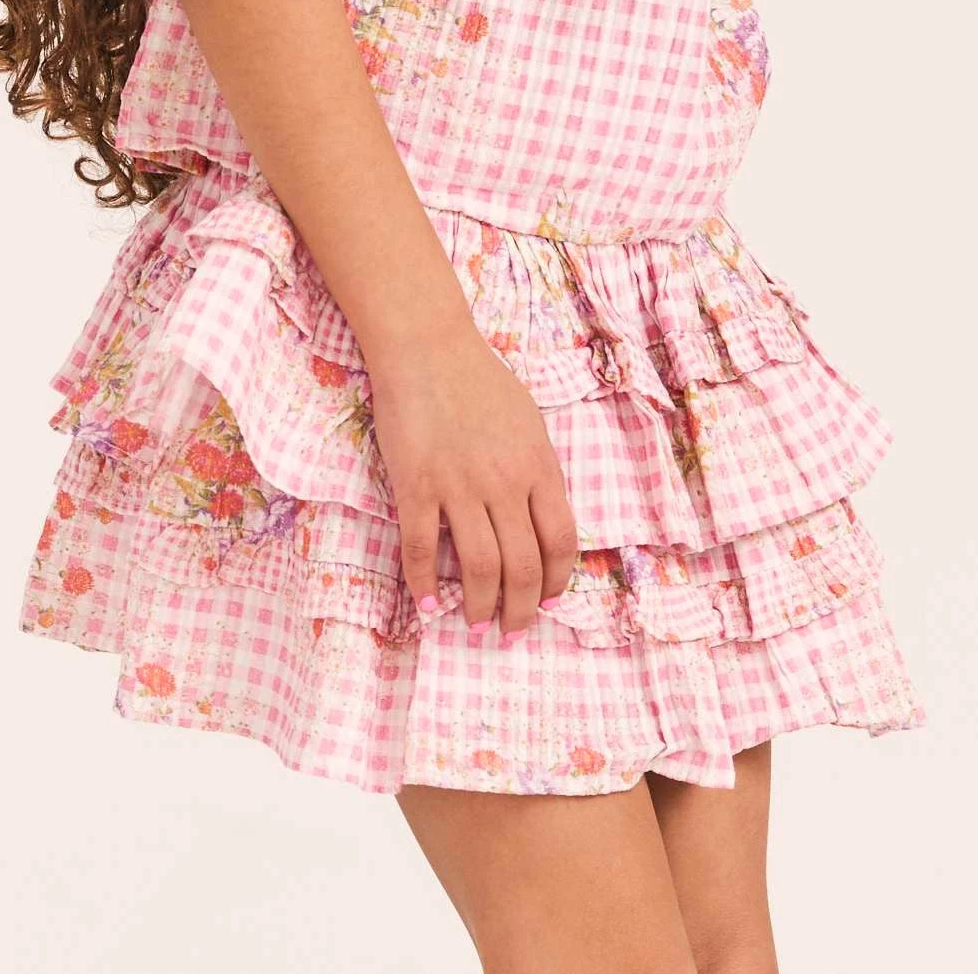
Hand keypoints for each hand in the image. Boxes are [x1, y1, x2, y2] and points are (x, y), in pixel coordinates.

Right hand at [366, 319, 578, 635]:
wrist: (428, 346)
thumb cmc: (480, 379)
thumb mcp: (528, 422)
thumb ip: (536, 469)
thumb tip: (539, 517)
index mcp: (538, 466)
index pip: (560, 541)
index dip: (557, 580)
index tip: (549, 600)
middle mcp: (505, 482)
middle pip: (523, 565)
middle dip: (521, 609)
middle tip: (511, 631)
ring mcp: (460, 486)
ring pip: (479, 567)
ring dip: (479, 607)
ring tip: (474, 626)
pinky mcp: (417, 486)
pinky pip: (422, 549)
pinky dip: (424, 585)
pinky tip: (427, 605)